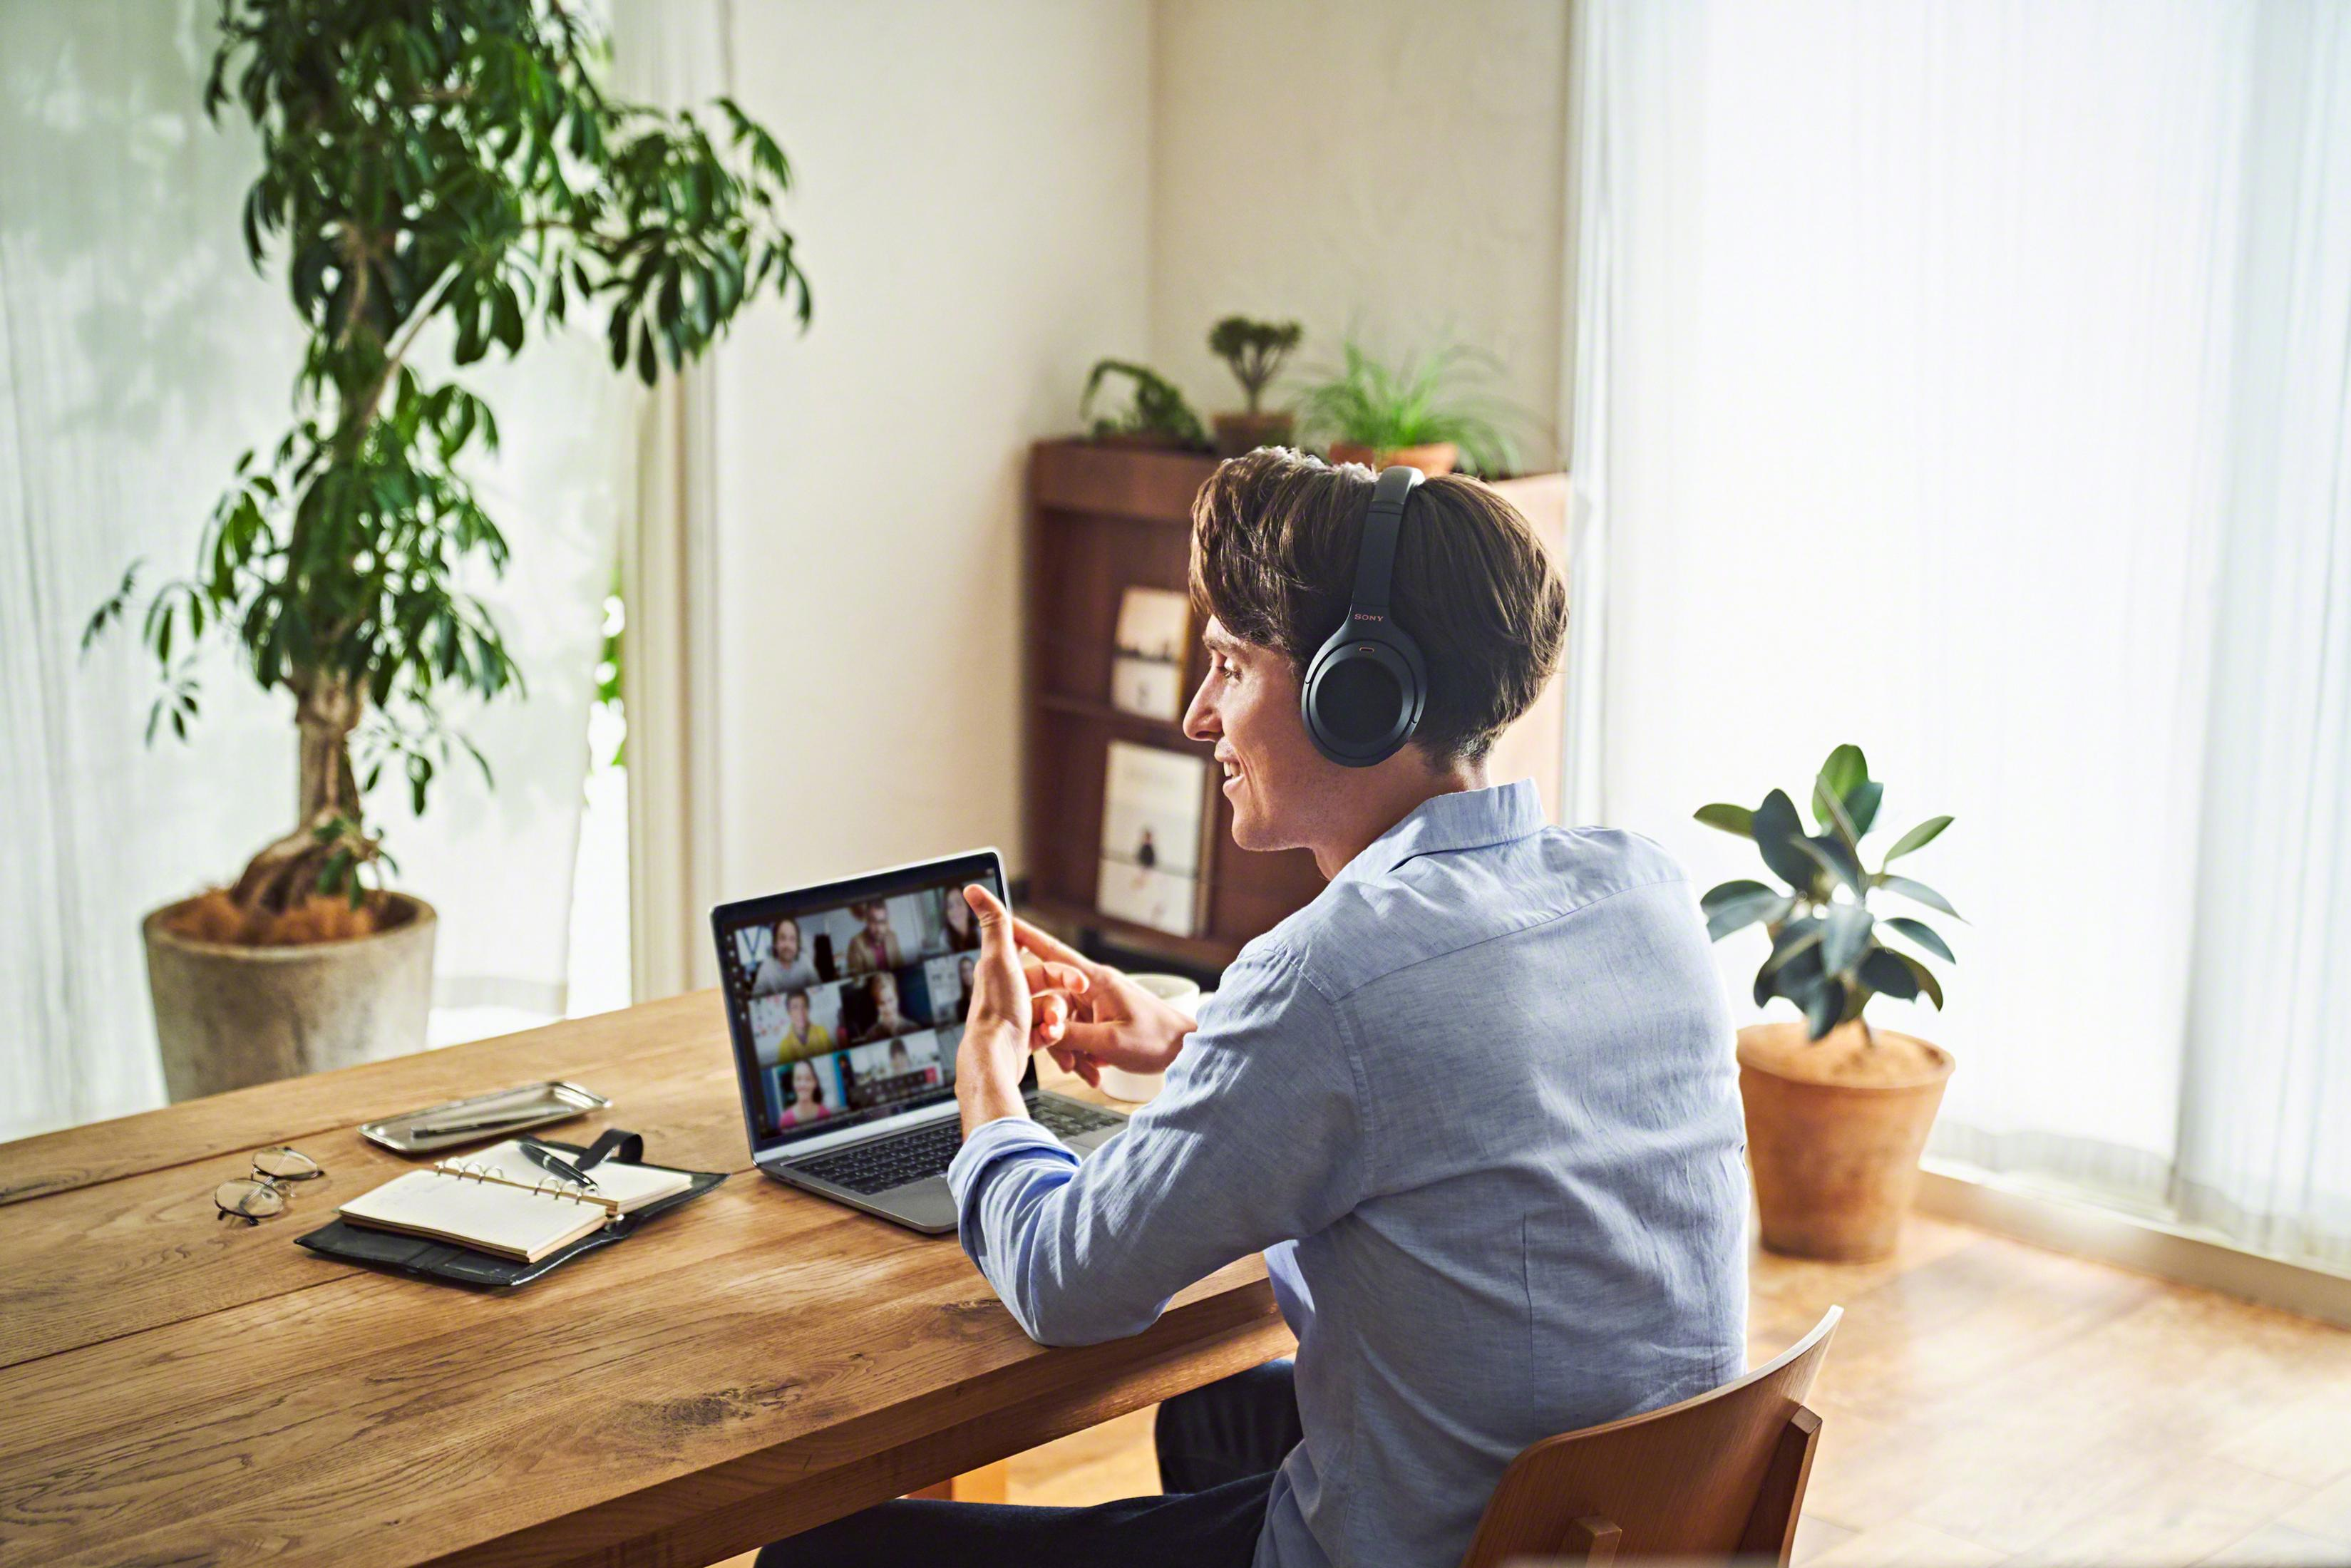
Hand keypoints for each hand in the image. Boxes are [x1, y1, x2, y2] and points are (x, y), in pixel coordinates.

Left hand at [957, 885, 1088, 1124]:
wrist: (996, 1058)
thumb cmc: (997, 1010)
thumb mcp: (999, 959)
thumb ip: (995, 923)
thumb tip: (973, 889)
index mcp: (1001, 970)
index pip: (1040, 962)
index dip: (1061, 971)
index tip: (1078, 980)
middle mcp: (1007, 991)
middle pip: (1050, 988)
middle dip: (1062, 999)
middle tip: (1068, 1010)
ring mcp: (1016, 1015)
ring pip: (1051, 1010)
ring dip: (1057, 1019)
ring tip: (1051, 1029)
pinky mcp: (1023, 1038)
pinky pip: (1047, 1031)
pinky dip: (1051, 1035)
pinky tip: (1048, 1040)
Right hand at [1009, 915, 1196, 1087]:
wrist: (1186, 1049)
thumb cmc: (1157, 1039)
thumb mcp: (1109, 1042)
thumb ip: (1071, 1035)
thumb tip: (1042, 1030)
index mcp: (1095, 980)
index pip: (1051, 952)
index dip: (1025, 936)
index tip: (1002, 921)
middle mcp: (1092, 987)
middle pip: (1051, 1001)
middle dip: (1052, 1033)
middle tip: (1067, 1059)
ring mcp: (1096, 1003)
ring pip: (1062, 1022)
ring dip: (1070, 1050)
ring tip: (1086, 1070)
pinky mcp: (1100, 1019)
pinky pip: (1077, 1033)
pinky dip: (1082, 1054)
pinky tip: (1094, 1070)